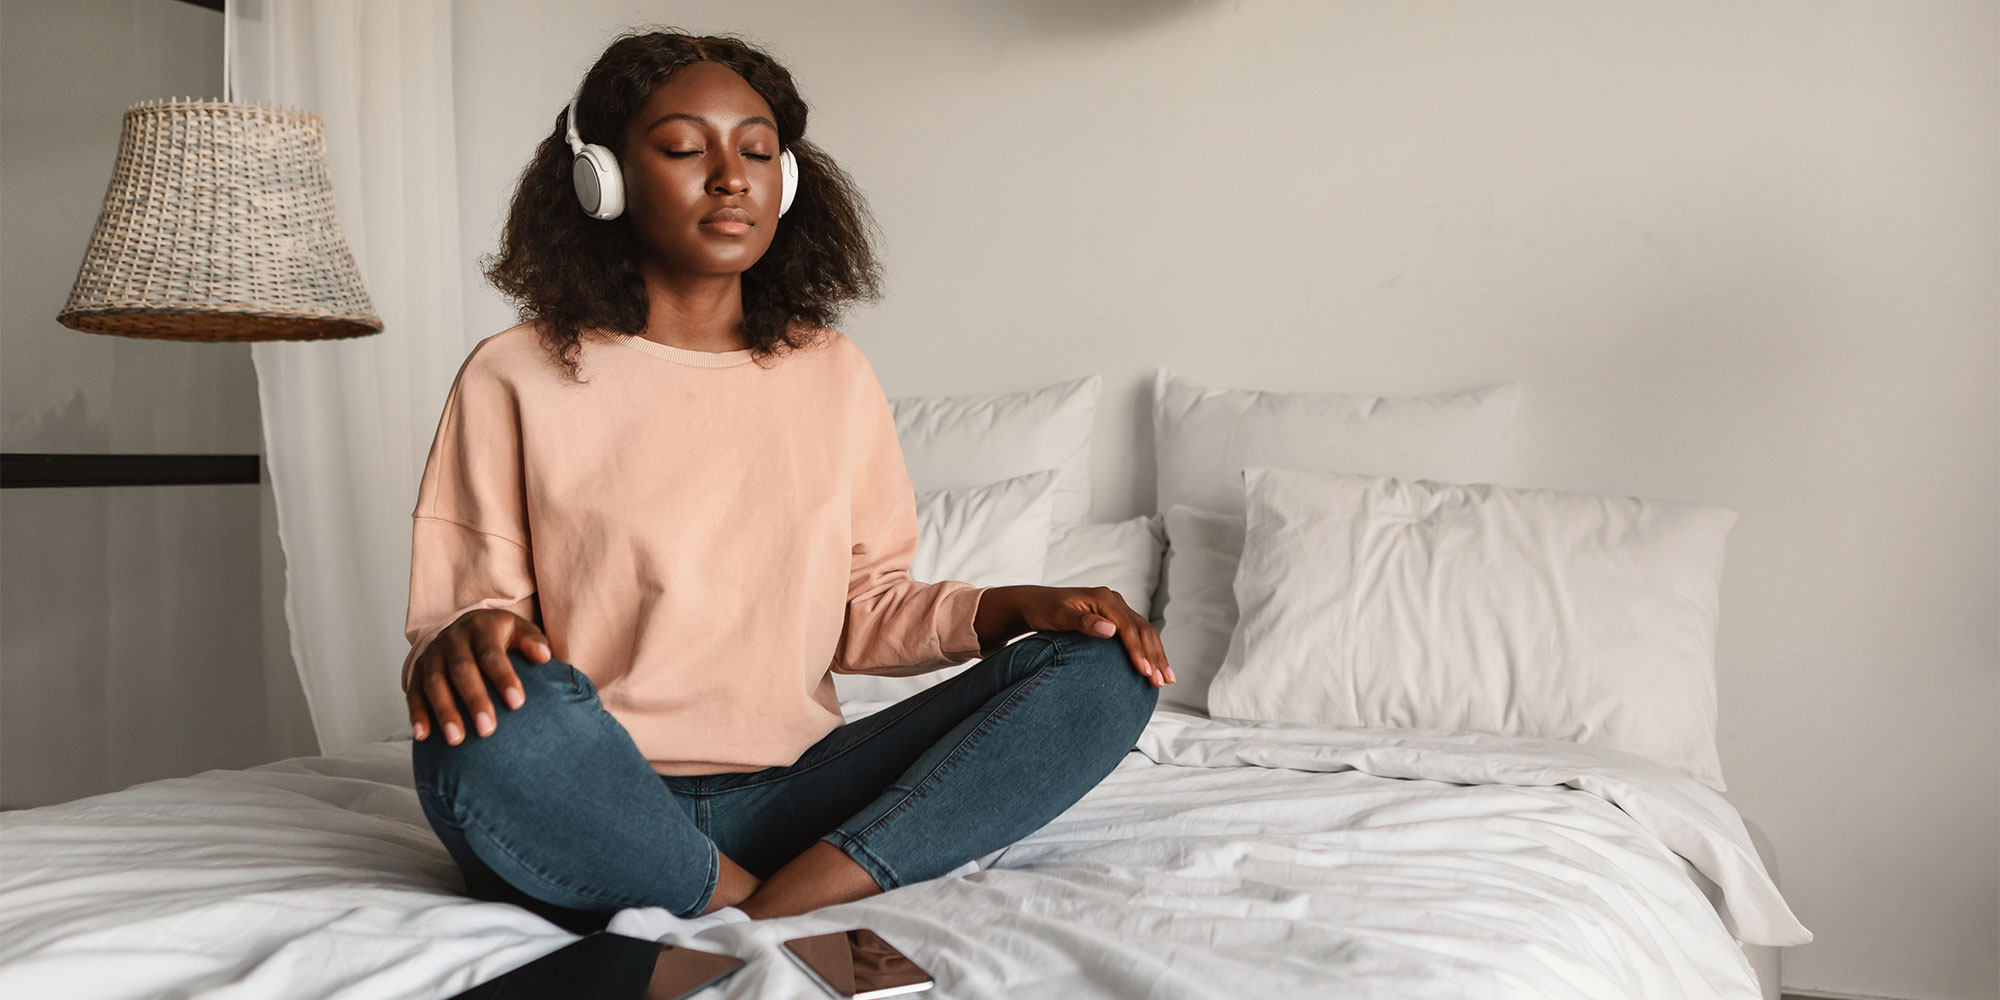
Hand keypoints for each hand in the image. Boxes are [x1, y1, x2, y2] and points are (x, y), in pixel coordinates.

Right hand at [406, 609, 550, 744]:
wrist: (466, 627)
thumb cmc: (500, 636)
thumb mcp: (519, 630)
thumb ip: (533, 641)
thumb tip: (544, 657)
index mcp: (480, 627)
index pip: (491, 653)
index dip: (503, 677)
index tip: (517, 704)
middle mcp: (452, 639)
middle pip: (461, 670)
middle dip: (474, 700)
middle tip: (488, 730)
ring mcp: (432, 655)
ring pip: (434, 683)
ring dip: (444, 712)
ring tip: (457, 740)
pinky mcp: (417, 670)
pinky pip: (414, 693)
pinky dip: (417, 715)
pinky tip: (423, 736)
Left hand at [1018, 586, 1174, 687]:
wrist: (1035, 604)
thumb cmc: (1044, 610)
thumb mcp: (1060, 617)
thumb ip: (1084, 623)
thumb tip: (1111, 630)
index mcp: (1104, 599)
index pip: (1128, 628)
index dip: (1138, 651)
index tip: (1144, 672)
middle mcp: (1114, 601)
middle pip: (1143, 629)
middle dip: (1155, 656)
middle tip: (1162, 681)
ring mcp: (1116, 609)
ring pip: (1145, 632)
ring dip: (1157, 655)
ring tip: (1167, 679)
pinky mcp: (1114, 618)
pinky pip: (1137, 634)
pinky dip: (1148, 651)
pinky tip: (1154, 667)